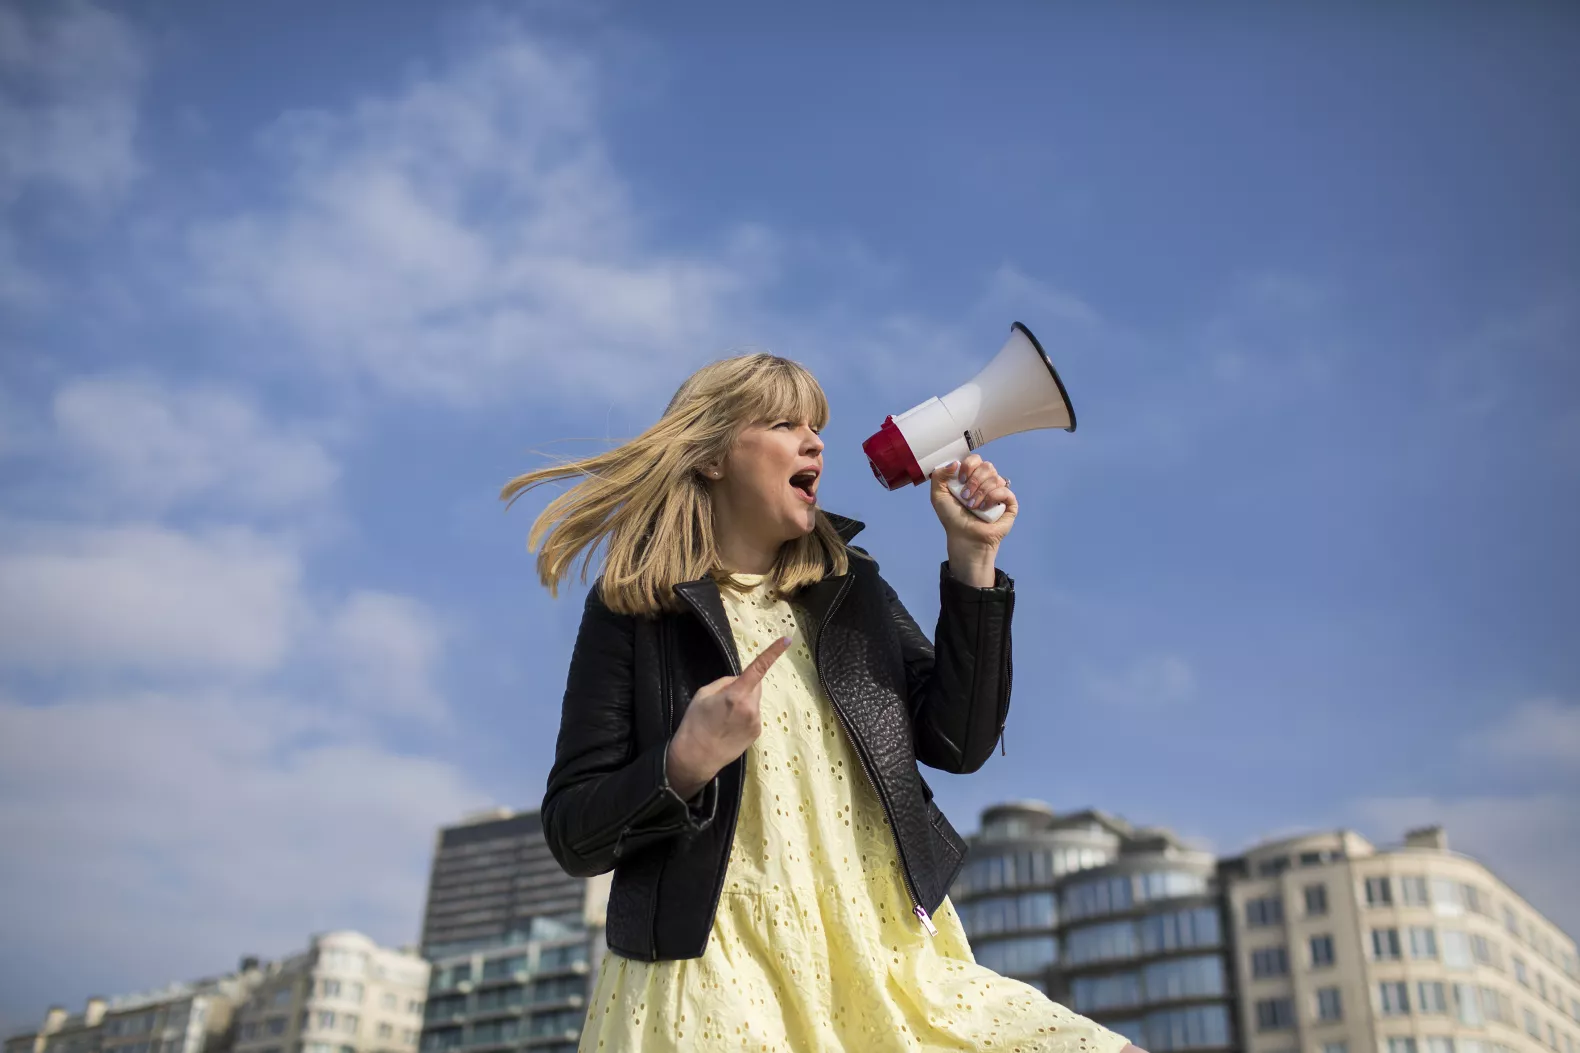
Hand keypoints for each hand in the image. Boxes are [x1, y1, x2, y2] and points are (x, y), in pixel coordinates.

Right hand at [665, 636, 790, 798]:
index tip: (787, 640)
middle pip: (755, 685)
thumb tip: (739, 681)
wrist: (696, 758)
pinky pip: (753, 715)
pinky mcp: (757, 733)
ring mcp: (756, 721)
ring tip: (724, 718)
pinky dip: (744, 716)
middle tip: (723, 700)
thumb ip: (724, 683)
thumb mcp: (703, 695)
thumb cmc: (695, 724)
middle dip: (744, 686)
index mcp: (736, 694)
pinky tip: (729, 727)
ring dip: (744, 702)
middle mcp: (751, 707)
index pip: (758, 668)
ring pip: (753, 701)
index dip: (773, 653)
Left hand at [929, 454, 1016, 549]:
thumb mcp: (938, 496)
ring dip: (980, 493)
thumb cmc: (952, 518)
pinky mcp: (1009, 503)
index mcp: (972, 477)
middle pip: (987, 466)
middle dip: (974, 481)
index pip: (975, 459)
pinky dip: (992, 498)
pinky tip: (984, 508)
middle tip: (965, 496)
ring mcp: (999, 492)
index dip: (968, 466)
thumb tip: (955, 462)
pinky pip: (1005, 490)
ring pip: (995, 478)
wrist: (964, 537)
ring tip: (973, 507)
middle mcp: (986, 482)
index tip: (960, 479)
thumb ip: (939, 476)